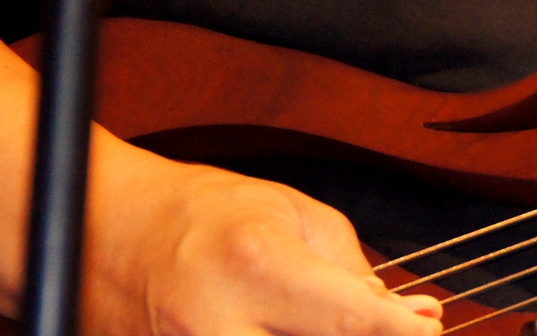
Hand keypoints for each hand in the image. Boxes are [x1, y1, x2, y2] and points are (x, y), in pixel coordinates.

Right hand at [88, 145, 444, 335]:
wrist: (108, 228)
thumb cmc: (201, 212)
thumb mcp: (293, 214)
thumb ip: (353, 271)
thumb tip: (407, 318)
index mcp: (256, 266)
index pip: (352, 321)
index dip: (402, 335)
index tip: (428, 332)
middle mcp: (218, 325)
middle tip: (393, 330)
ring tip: (337, 322)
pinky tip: (301, 330)